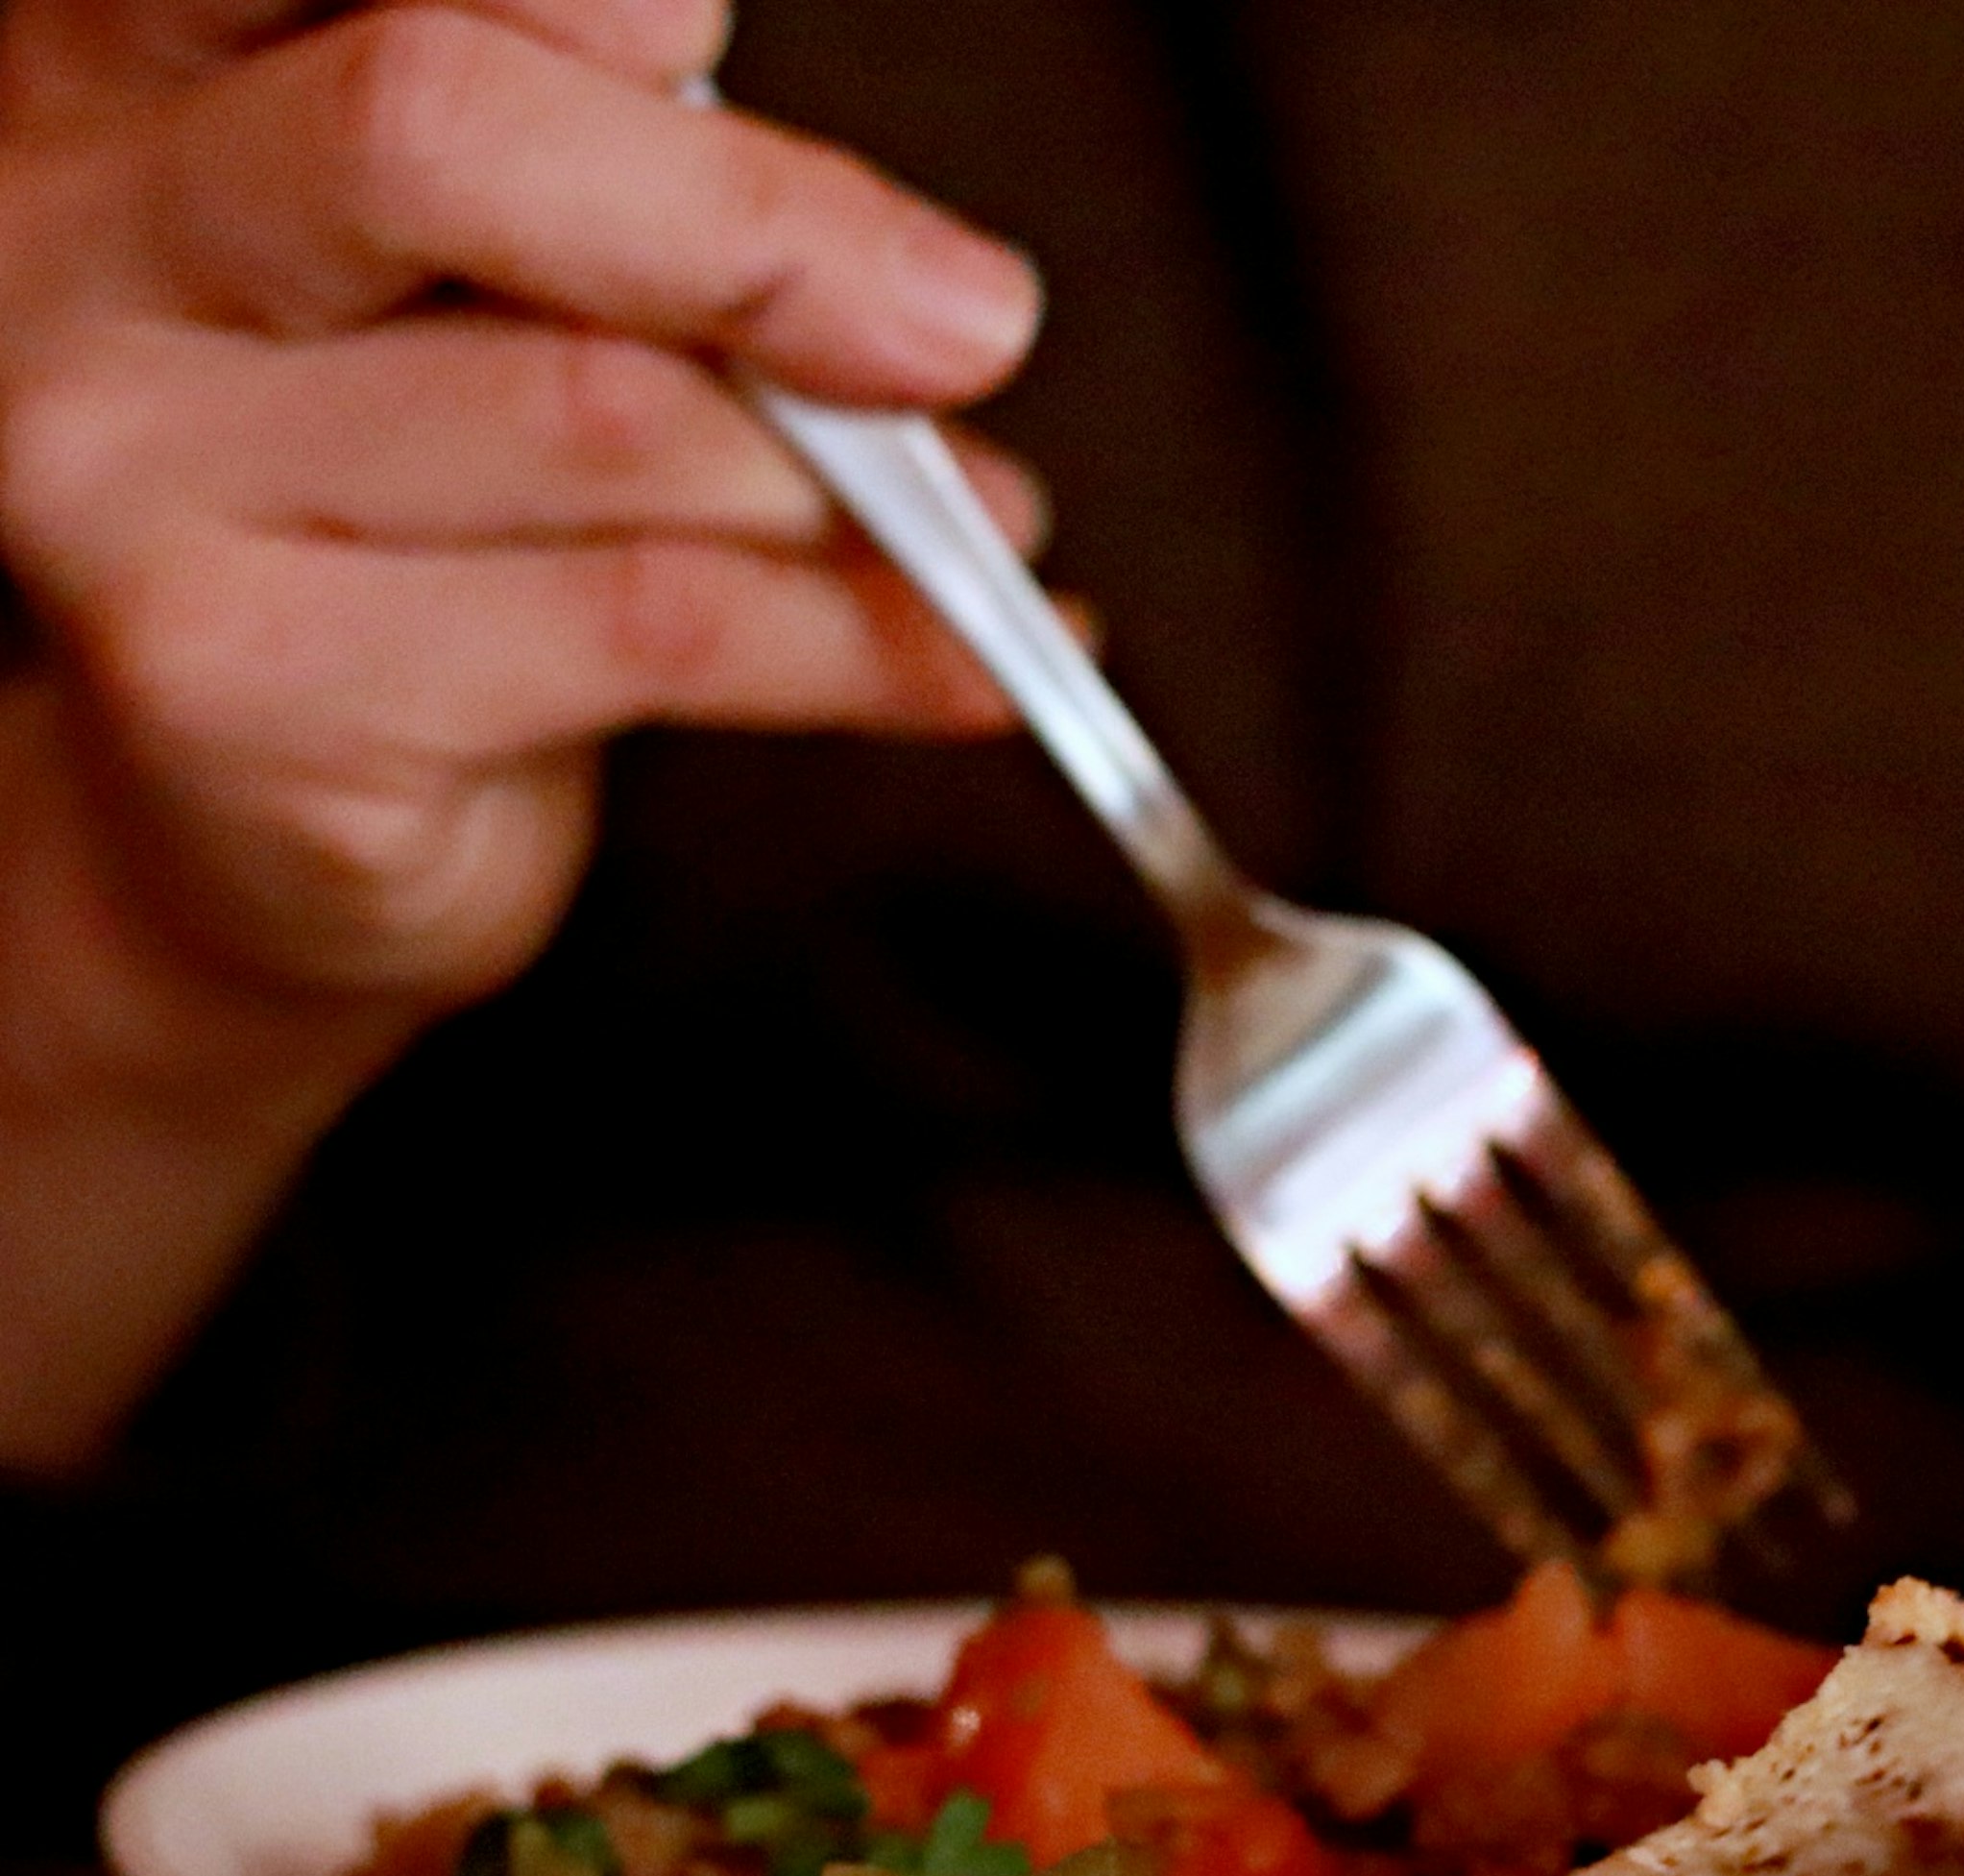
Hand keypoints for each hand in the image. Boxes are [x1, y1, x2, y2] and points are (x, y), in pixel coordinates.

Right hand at [0, 0, 1047, 1464]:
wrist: (262, 817)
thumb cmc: (418, 499)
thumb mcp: (512, 295)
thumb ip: (633, 208)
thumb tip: (927, 276)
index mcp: (149, 73)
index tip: (713, 41)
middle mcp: (92, 239)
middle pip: (431, 129)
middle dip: (758, 224)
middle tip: (974, 318)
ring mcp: (128, 472)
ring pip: (595, 413)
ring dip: (850, 486)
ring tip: (979, 531)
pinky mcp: (236, 688)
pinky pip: (645, 626)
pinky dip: (860, 642)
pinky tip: (972, 661)